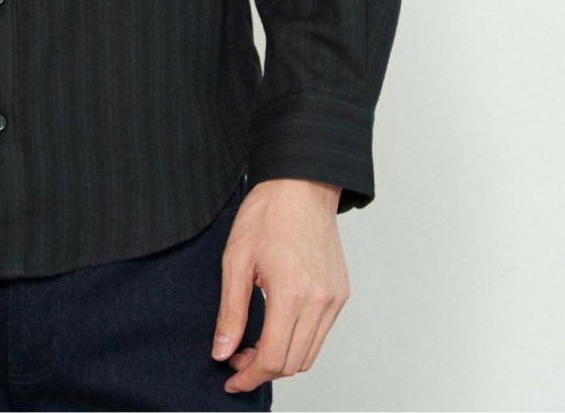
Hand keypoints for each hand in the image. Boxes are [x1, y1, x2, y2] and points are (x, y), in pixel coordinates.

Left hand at [211, 177, 349, 394]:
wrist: (301, 185)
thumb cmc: (267, 214)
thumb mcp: (236, 260)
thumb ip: (230, 311)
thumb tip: (223, 352)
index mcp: (291, 294)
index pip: (272, 358)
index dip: (248, 375)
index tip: (230, 379)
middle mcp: (319, 302)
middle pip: (292, 363)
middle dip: (262, 370)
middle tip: (236, 358)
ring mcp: (334, 299)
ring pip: (310, 354)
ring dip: (281, 359)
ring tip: (254, 345)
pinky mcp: (341, 293)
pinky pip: (321, 334)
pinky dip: (299, 342)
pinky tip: (277, 328)